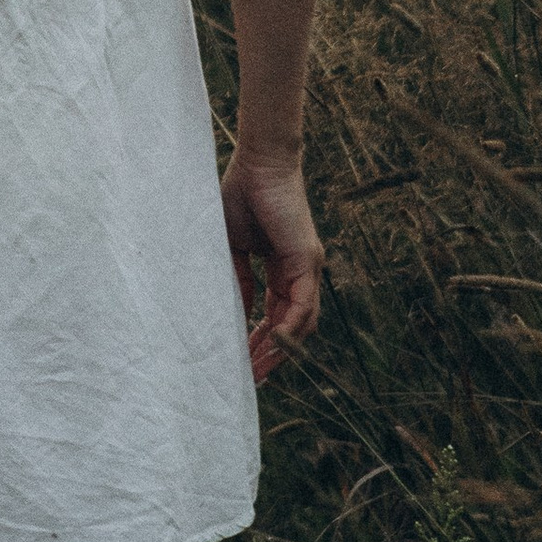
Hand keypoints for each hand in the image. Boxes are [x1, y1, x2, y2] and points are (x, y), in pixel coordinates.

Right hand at [221, 146, 323, 384]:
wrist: (257, 163)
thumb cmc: (240, 195)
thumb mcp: (232, 248)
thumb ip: (237, 280)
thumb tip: (234, 314)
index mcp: (282, 268)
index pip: (277, 315)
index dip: (261, 342)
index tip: (244, 362)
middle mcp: (301, 272)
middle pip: (293, 327)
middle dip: (271, 355)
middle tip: (250, 379)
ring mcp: (308, 267)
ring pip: (302, 323)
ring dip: (280, 350)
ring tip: (257, 371)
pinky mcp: (308, 260)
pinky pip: (302, 306)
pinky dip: (288, 329)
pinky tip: (270, 346)